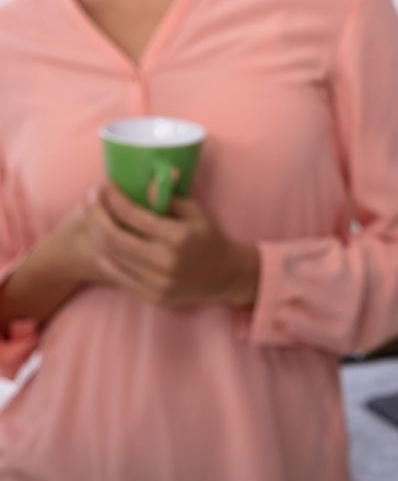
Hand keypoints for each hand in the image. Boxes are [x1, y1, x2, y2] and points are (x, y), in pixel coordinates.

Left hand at [81, 180, 258, 309]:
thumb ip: (169, 199)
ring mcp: (156, 282)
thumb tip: (146, 185)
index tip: (102, 186)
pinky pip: (118, 275)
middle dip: (96, 215)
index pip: (133, 215)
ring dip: (96, 234)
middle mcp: (165, 261)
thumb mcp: (196, 212)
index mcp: (178, 237)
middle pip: (114, 237)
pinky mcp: (151, 296)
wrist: (225, 275)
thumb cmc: (209, 237)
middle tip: (88, 199)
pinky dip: (105, 256)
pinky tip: (100, 241)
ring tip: (90, 217)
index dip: (113, 199)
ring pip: (112, 257)